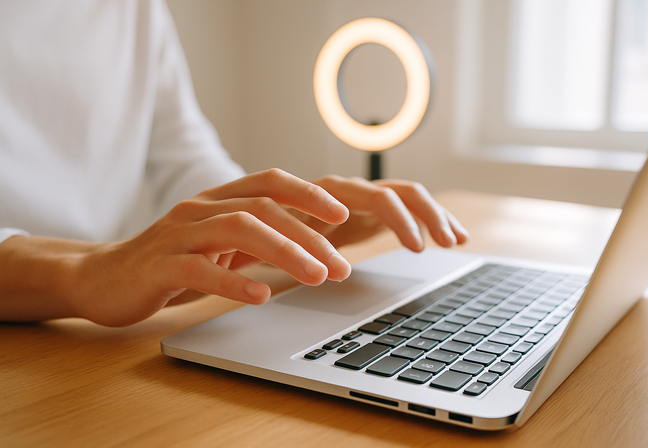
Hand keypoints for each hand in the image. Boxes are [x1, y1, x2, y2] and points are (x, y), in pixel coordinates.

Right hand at [73, 169, 354, 325]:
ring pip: (238, 230)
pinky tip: (261, 297)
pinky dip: (234, 283)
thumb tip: (308, 243)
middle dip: (308, 236)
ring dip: (284, 253)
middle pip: (262, 209)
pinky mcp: (159, 265)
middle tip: (339, 266)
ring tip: (316, 277)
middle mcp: (199, 208)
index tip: (342, 214)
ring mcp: (178, 234)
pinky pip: (200, 269)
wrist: (103, 279)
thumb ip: (254, 238)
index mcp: (217, 199)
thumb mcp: (217, 244)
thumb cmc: (170, 262)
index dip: (308, 193)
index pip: (269, 182)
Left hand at [291, 175, 468, 251]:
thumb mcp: (284, 237)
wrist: (272, 222)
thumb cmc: (274, 229)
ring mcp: (368, 198)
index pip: (377, 198)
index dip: (400, 220)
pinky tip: (455, 238)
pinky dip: (434, 223)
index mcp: (333, 191)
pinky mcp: (377, 211)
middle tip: (446, 244)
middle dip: (428, 216)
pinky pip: (412, 211)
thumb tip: (326, 267)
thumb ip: (302, 246)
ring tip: (458, 241)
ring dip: (438, 218)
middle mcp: (355, 189)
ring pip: (413, 199)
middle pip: (403, 192)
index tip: (416, 246)